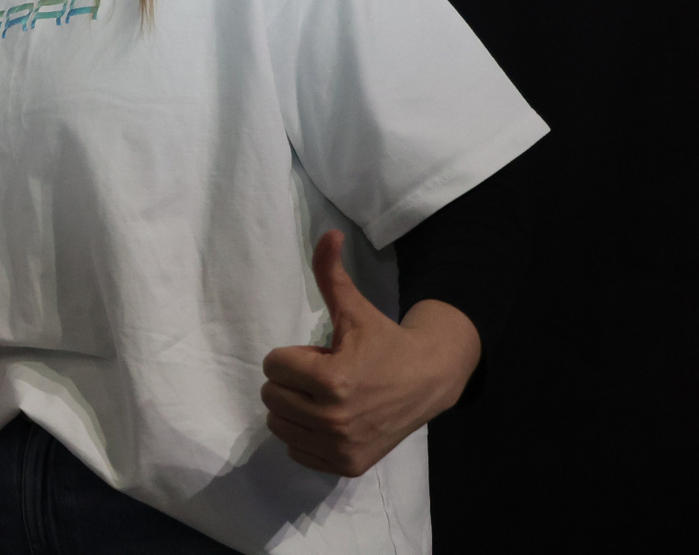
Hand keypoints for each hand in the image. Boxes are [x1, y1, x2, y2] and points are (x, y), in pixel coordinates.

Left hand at [260, 230, 481, 476]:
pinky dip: (305, 436)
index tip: (320, 355)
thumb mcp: (354, 309)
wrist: (427, 382)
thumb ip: (330, 273)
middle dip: (291, 381)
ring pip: (278, 424)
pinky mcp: (345, 465)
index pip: (273, 365)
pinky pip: (296, 451)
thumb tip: (327, 233)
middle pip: (271, 396)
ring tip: (325, 396)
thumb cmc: (383, 343)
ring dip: (293, 408)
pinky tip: (330, 420)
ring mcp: (339, 446)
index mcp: (331, 381)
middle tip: (323, 376)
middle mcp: (333, 419)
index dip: (292, 356)